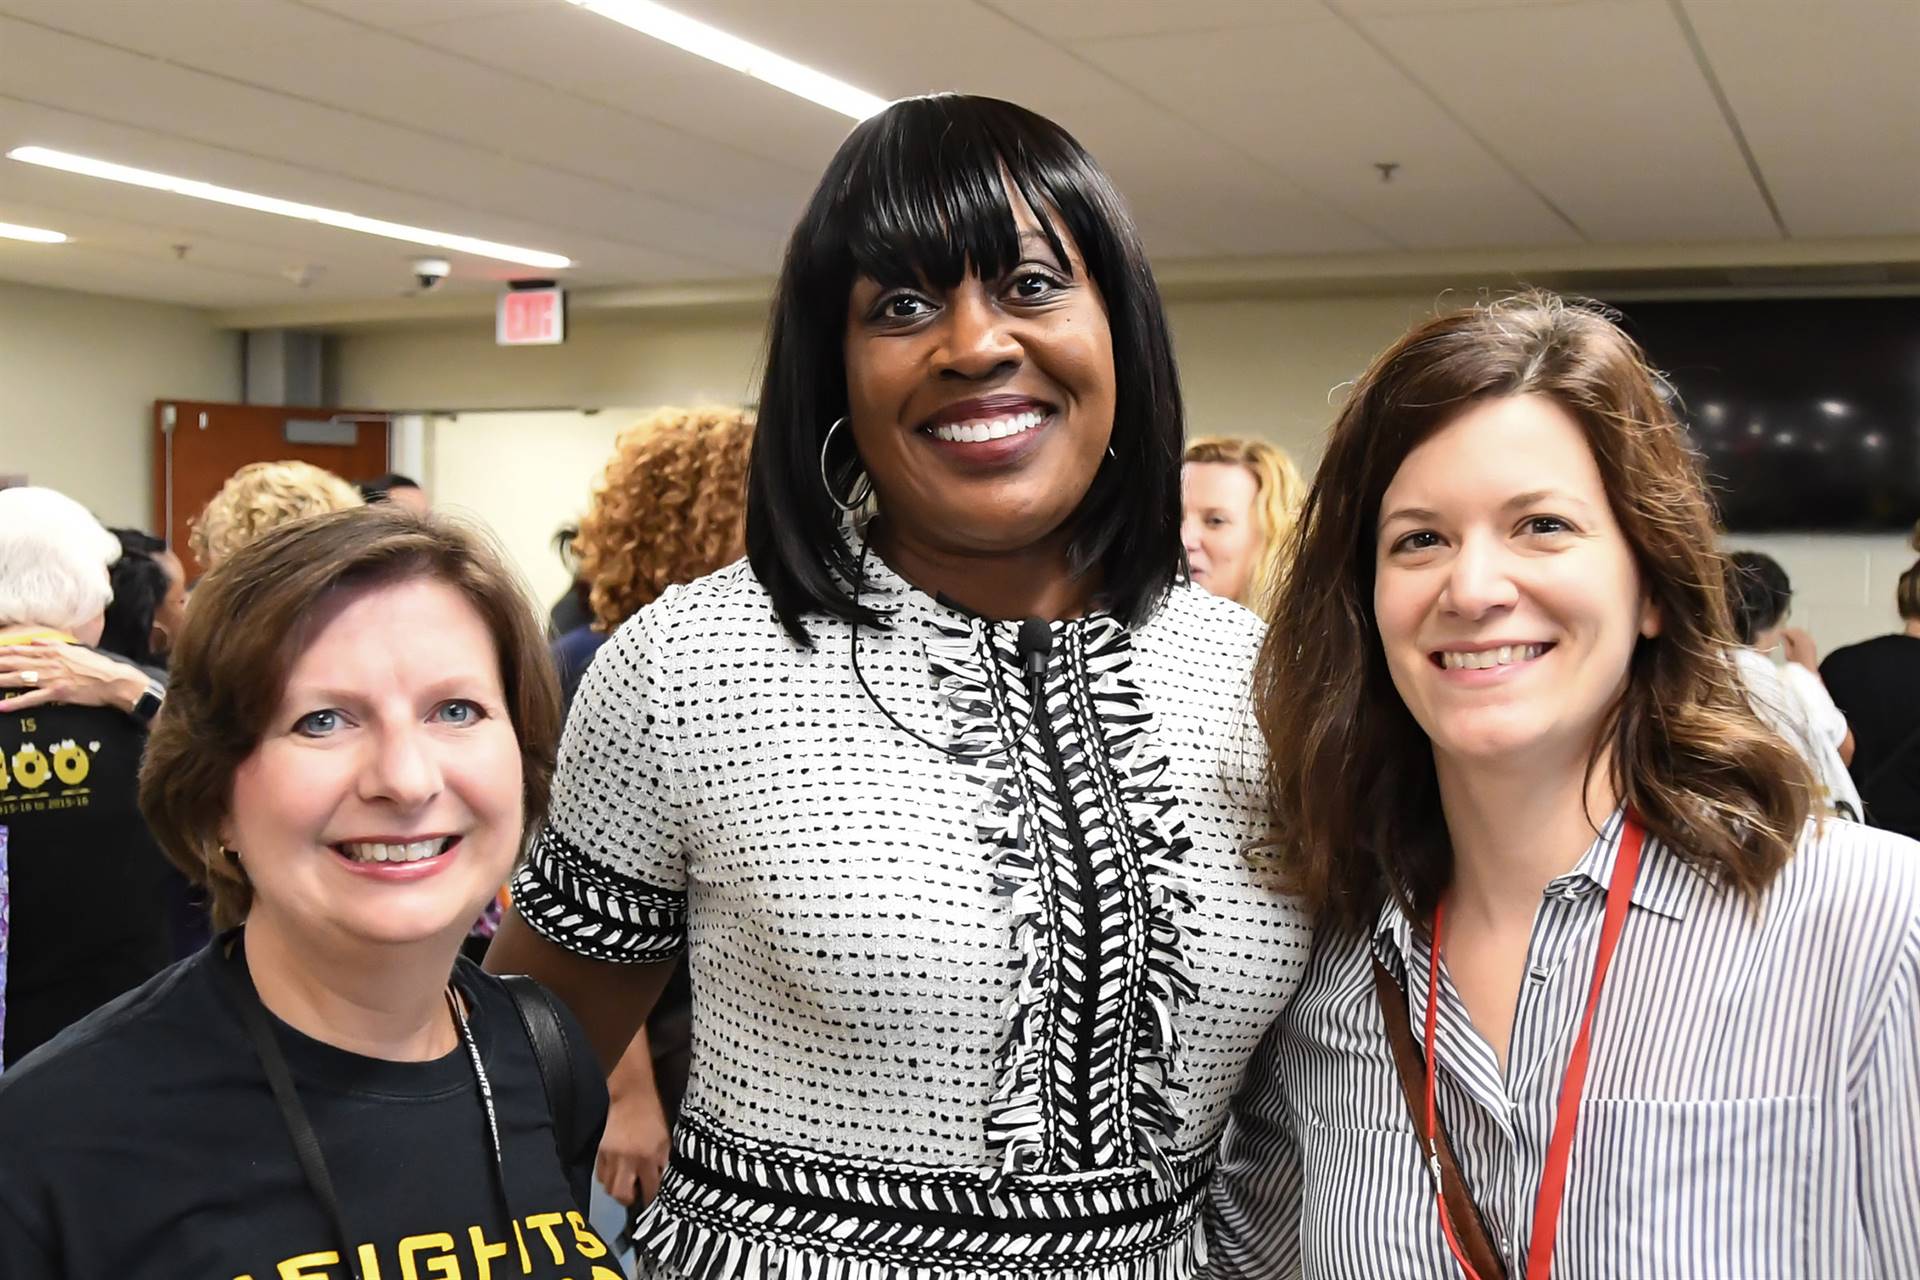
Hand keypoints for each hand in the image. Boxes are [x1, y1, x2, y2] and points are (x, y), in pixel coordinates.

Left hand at [0, 642, 147, 714]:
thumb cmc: (96, 665)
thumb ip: (51, 644)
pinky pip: (31, 699)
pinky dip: (15, 703)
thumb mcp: (74, 649)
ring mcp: (51, 678)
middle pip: (13, 663)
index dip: (0, 652)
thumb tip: (33, 642)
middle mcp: (48, 663)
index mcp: (51, 651)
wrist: (114, 680)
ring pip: (18, 679)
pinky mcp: (57, 693)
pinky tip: (1, 706)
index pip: (18, 650)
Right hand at [595, 1035, 670, 1207]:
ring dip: (618, 1190)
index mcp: (648, 1157)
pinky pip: (600, 1176)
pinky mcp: (599, 1152)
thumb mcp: (665, 1140)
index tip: (653, 1203)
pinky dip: (608, 1179)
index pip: (650, 1189)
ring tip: (626, 1184)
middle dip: (630, 1200)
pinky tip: (616, 1173)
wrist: (630, 1096)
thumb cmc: (653, 1117)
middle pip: (622, 1195)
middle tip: (636, 1194)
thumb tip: (662, 1183)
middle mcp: (628, 1161)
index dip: (652, 1199)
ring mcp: (611, 1157)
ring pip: (608, 1188)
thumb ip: (663, 1163)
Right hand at [1779, 627, 1819, 670]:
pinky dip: (1799, 637)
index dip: (1783, 631)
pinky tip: (1795, 641)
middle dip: (1789, 631)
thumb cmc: (1798, 664)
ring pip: (1802, 632)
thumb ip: (1786, 643)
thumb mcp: (1788, 653)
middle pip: (1797, 630)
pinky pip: (1805, 636)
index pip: (1790, 631)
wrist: (1807, 670)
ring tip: (1788, 638)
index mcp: (1800, 640)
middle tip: (1782, 634)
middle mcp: (1807, 639)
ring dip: (1794, 633)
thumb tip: (1783, 637)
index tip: (1779, 633)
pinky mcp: (1812, 644)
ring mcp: (1811, 641)